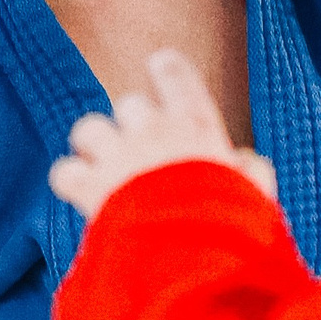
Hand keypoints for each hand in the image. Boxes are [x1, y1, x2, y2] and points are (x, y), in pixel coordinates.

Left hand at [49, 49, 277, 221]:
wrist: (195, 257)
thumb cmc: (232, 228)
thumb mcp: (256, 197)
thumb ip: (252, 173)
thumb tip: (244, 160)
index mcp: (198, 130)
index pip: (180, 80)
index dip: (168, 70)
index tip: (160, 63)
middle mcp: (156, 132)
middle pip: (130, 105)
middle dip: (130, 126)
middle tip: (136, 155)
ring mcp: (119, 156)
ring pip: (89, 129)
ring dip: (93, 147)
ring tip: (100, 171)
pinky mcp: (90, 186)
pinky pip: (64, 172)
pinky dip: (70, 182)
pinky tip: (78, 196)